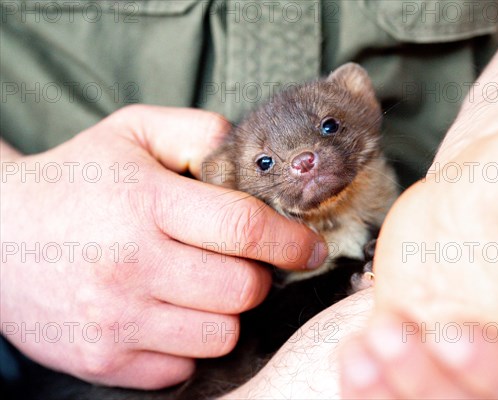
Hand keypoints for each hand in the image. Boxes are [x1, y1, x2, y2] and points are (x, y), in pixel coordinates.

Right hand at [0, 105, 326, 388]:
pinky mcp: (104, 360)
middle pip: (242, 289)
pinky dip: (189, 345)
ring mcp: (116, 319)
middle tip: (241, 261)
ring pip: (221, 334)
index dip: (291, 241)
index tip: (309, 247)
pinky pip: (183, 367)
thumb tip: (250, 155)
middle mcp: (130, 264)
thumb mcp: (131, 132)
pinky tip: (170, 314)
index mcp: (144, 202)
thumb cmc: (75, 180)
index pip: (244, 229)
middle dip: (259, 277)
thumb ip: (196, 132)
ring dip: (227, 312)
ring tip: (201, 286)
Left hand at [339, 120, 497, 398]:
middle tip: (387, 336)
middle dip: (428, 382)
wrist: (472, 192)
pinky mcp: (419, 353)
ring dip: (390, 392)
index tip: (452, 336)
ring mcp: (464, 362)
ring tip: (358, 353)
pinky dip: (369, 390)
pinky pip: (395, 392)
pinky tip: (353, 363)